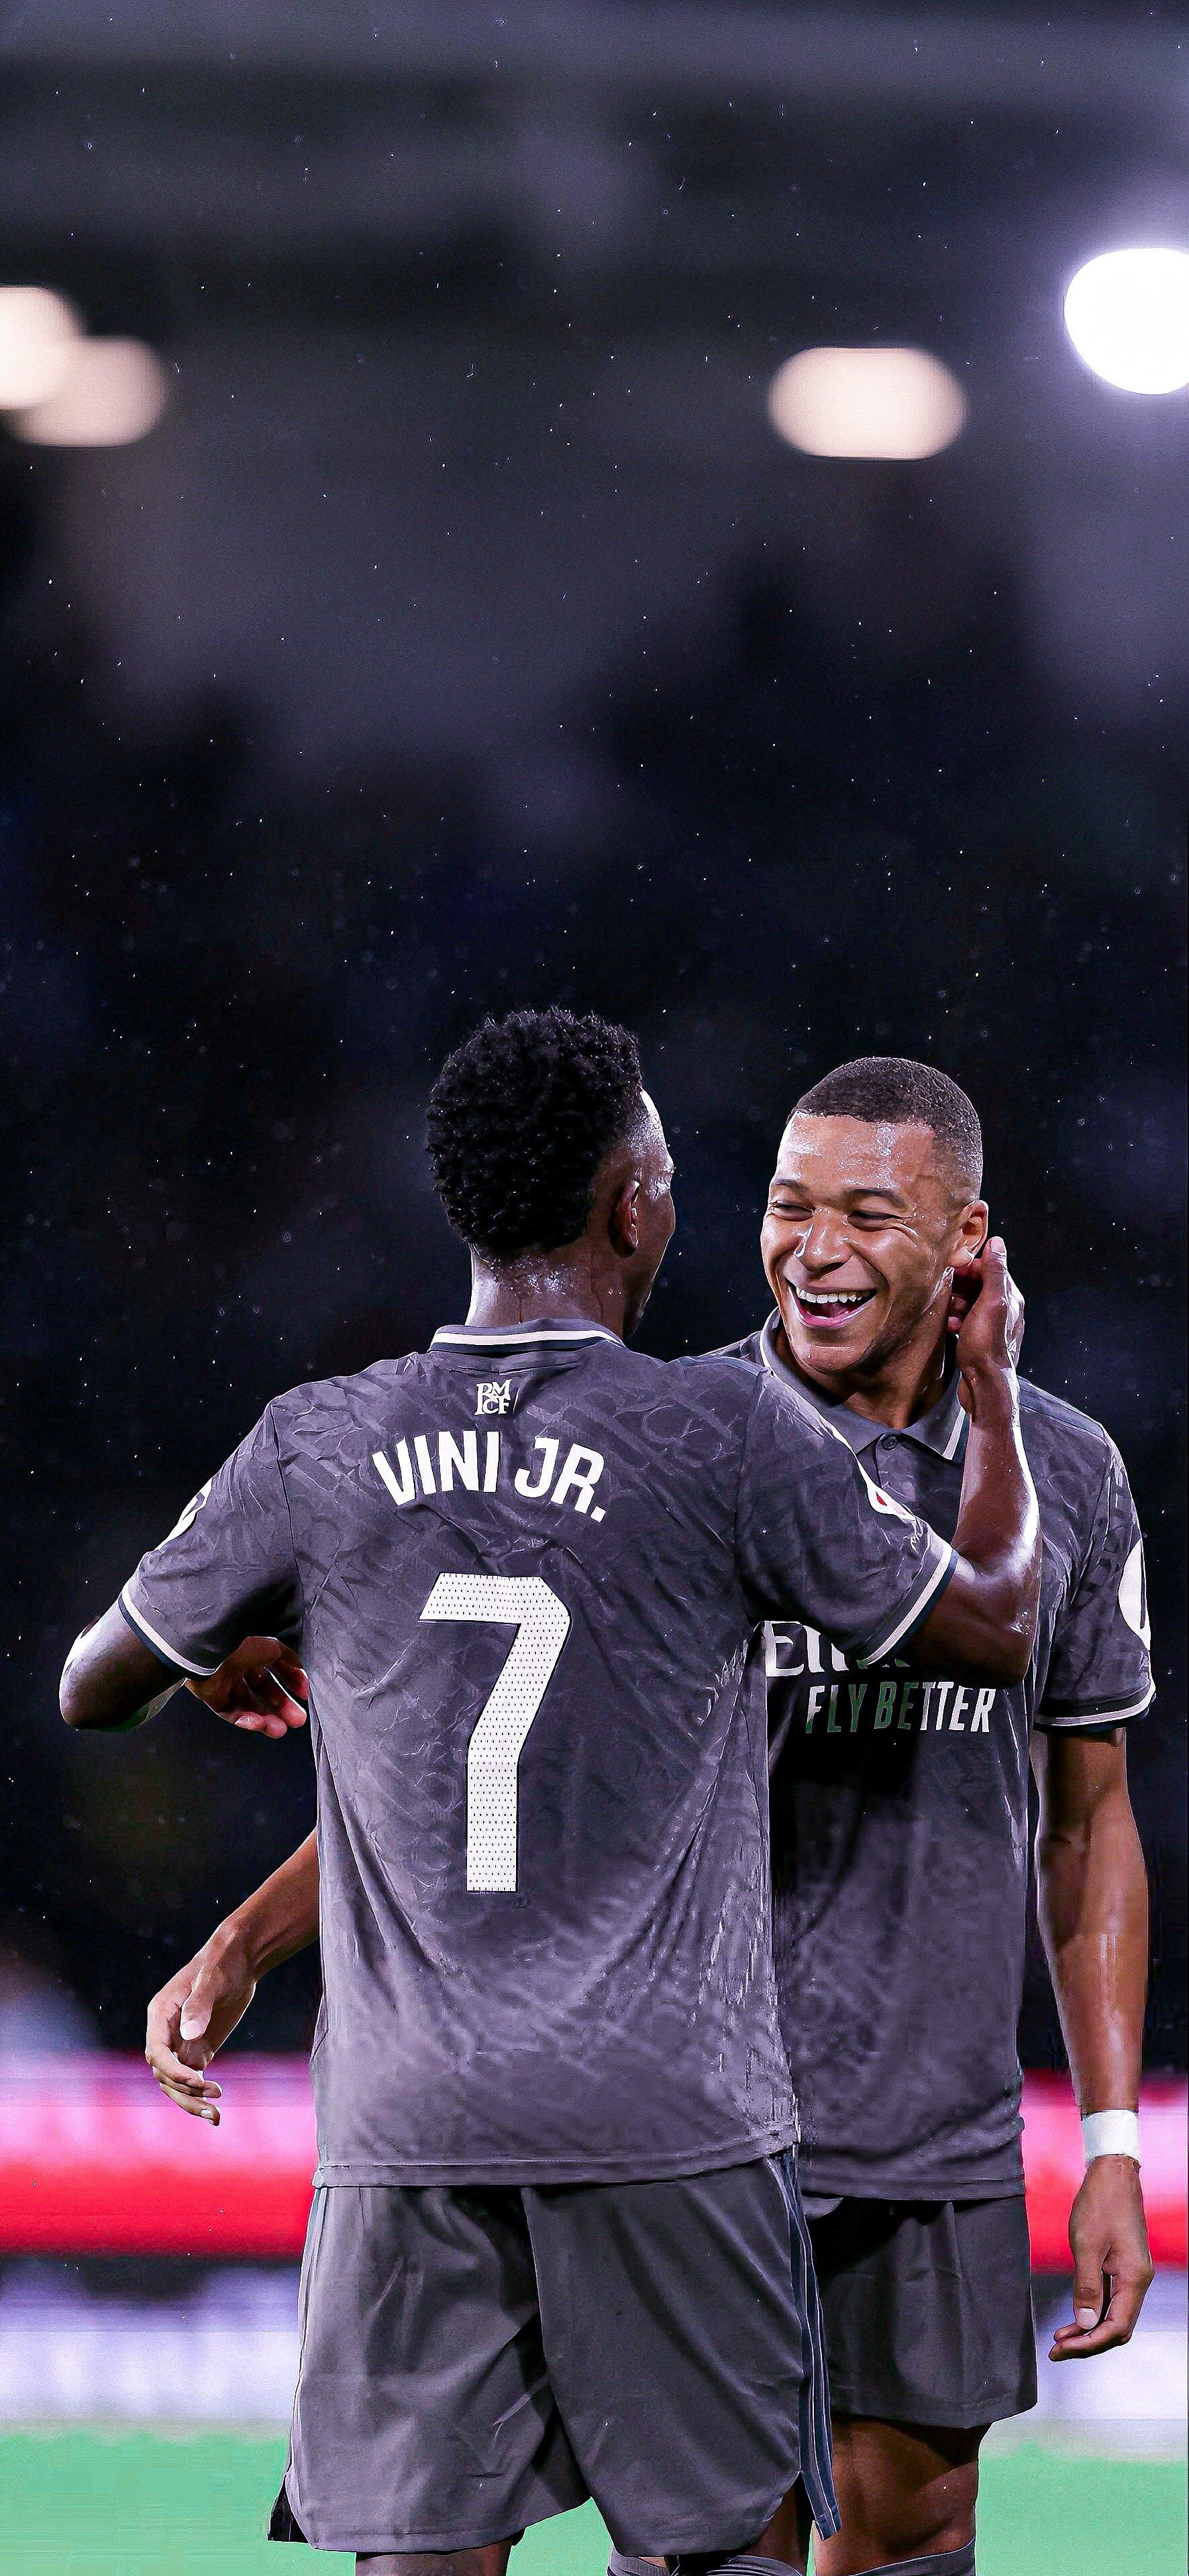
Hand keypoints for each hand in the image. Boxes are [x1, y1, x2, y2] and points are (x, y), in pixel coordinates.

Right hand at [145, 1929, 257, 2123]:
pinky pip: (192, 2080)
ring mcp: (180, 2044)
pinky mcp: (197, 2051)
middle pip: (164, 2074)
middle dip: (185, 2092)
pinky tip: (215, 2111)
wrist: (240, 1959)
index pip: (156, 2052)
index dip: (173, 2070)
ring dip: (191, 2101)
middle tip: (213, 2103)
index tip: (198, 2079)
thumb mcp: (212, 1979)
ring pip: (176, 2083)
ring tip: (215, 2116)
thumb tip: (190, 2034)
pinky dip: (200, 2096)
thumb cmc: (222, 1962)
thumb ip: (199, 2004)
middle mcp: (165, 2033)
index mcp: (160, 2014)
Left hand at [185, 1636, 307, 1739]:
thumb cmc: (243, 1648)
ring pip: (249, 1705)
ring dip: (265, 1718)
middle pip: (264, 1692)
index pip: (275, 1670)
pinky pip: (231, 1712)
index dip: (291, 1681)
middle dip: (282, 1706)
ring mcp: (225, 1684)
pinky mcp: (212, 1698)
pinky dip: (244, 1719)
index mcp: (253, 1654)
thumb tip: (300, 1670)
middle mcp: (240, 1669)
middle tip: (298, 1720)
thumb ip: (288, 1658)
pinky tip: (258, 1724)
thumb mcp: (272, 1648)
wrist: (210, 1655)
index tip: (304, 1695)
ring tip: (280, 1730)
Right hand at [948, 1237, 1023, 1411]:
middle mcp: (1006, 1308)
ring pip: (970, 1302)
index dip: (968, 1267)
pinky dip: (957, 1319)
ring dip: (956, 1304)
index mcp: (1011, 1297)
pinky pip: (967, 1319)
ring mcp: (993, 1324)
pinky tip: (951, 1327)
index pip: (989, 1268)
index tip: (951, 1272)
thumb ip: (994, 1272)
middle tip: (947, 1296)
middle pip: (978, 1284)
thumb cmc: (987, 1345)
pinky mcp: (982, 1338)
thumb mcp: (990, 1303)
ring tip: (949, 1314)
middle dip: (960, 1287)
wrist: (985, 1385)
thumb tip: (997, 1242)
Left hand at [1050, 2156, 1153, 2358]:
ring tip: (1062, 2338)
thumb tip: (1086, 2324)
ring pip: (1114, 2315)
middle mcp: (1138, 2281)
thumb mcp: (1087, 2244)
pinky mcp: (1123, 2267)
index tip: (1062, 2348)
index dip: (1089, 2343)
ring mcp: (1132, 2274)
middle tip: (1057, 2349)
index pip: (1116, 2327)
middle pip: (1117, 2327)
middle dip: (1088, 2342)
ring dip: (1089, 2329)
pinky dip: (1093, 2312)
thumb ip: (1087, 2287)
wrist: (1114, 2174)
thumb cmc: (1100, 2203)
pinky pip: (1111, 2300)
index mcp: (1133, 2278)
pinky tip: (1076, 2316)